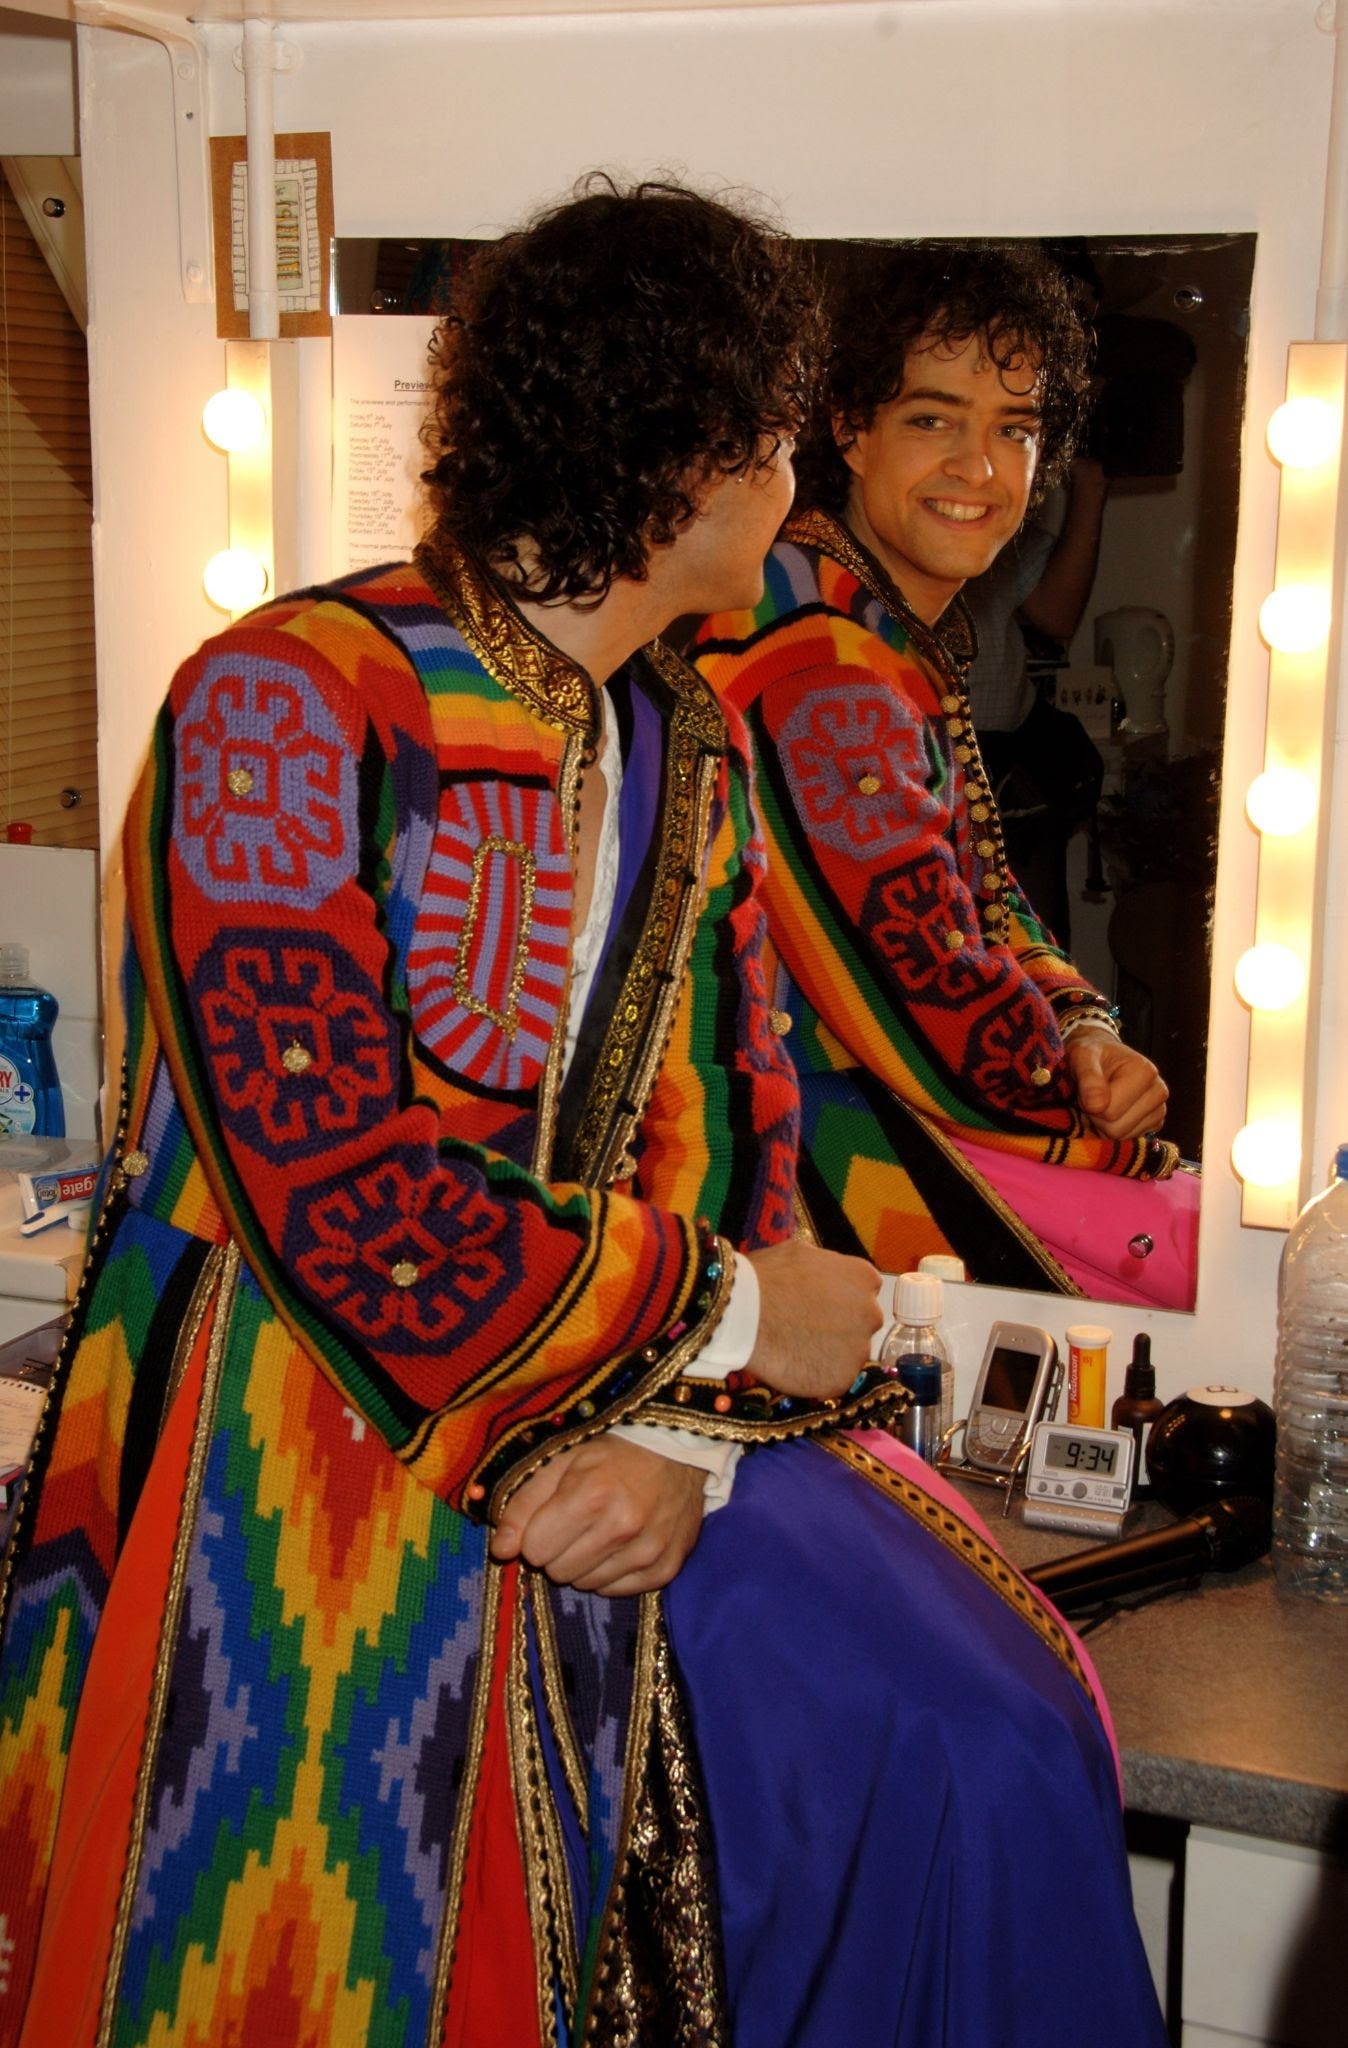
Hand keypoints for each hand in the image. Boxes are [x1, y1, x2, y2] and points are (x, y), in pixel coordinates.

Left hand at [489, 1435, 705, 1594]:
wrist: (678, 1453)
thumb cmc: (611, 1454)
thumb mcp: (560, 1463)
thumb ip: (524, 1505)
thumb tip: (500, 1551)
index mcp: (591, 1496)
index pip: (535, 1550)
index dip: (537, 1534)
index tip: (551, 1517)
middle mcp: (622, 1527)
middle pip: (559, 1572)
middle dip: (559, 1550)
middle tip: (577, 1523)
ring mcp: (648, 1551)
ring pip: (587, 1585)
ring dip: (586, 1563)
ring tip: (601, 1531)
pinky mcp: (666, 1568)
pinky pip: (617, 1591)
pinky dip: (613, 1573)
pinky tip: (622, 1545)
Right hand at [747, 1238, 882, 1398]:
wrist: (744, 1313)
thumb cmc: (766, 1277)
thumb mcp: (801, 1253)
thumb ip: (824, 1267)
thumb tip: (819, 1275)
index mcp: (864, 1278)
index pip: (863, 1291)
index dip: (840, 1300)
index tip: (820, 1306)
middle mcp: (871, 1313)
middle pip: (861, 1324)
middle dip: (840, 1327)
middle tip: (807, 1329)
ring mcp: (859, 1349)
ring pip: (849, 1354)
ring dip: (829, 1354)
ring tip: (796, 1349)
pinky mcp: (843, 1379)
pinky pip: (833, 1379)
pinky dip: (816, 1377)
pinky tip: (793, 1366)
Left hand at [1065, 1028, 1167, 1140]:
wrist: (1103, 1056)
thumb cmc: (1092, 1055)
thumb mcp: (1082, 1057)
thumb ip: (1088, 1078)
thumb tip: (1096, 1105)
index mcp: (1145, 1072)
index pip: (1109, 1112)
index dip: (1091, 1104)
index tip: (1088, 1088)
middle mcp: (1159, 1091)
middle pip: (1117, 1129)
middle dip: (1098, 1117)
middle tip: (1093, 1097)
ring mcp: (1160, 1110)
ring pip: (1122, 1138)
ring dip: (1104, 1124)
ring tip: (1103, 1102)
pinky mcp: (1156, 1123)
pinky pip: (1129, 1141)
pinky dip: (1115, 1130)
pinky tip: (1113, 1111)